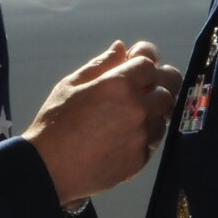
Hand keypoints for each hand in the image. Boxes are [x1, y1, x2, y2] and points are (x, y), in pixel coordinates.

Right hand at [23, 41, 181, 205]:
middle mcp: (136, 108)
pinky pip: (154, 142)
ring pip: (164, 116)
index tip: (137, 67)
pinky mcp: (140, 159)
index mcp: (118, 84)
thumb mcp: (71, 85)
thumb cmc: (54, 125)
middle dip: (159, 84)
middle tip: (147, 87)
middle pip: (168, 88)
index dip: (143, 63)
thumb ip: (101, 64)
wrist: (49, 169)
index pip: (149, 63)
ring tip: (127, 117)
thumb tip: (121, 48)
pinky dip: (144, 136)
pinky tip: (123, 137)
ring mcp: (140, 135)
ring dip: (152, 112)